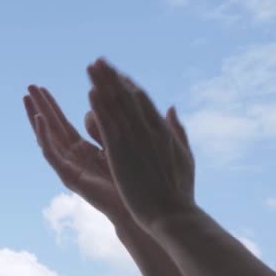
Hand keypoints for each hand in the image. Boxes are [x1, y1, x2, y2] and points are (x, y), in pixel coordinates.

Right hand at [23, 81, 190, 224]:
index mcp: (84, 150)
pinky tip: (38, 120)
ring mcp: (70, 168)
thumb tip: (101, 101)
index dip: (52, 106)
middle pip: (51, 128)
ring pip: (47, 138)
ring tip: (26, 98)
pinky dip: (43, 136)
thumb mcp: (123, 141)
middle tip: (29, 86)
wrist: (141, 208)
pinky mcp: (70, 177)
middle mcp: (74, 159)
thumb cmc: (136, 180)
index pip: (62, 124)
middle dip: (40, 107)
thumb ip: (109, 122)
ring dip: (36, 117)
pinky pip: (52, 154)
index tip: (42, 87)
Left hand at [87, 58, 195, 229]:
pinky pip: (108, 125)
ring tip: (91, 68)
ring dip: (103, 84)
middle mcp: (149, 130)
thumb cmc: (179, 192)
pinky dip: (100, 107)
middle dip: (112, 77)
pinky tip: (91, 93)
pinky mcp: (121, 153)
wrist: (173, 215)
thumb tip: (172, 108)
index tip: (115, 72)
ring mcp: (135, 140)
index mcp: (162, 131)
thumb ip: (177, 129)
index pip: (141, 100)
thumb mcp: (185, 156)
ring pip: (117, 106)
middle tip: (99, 60)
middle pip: (127, 96)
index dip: (126, 84)